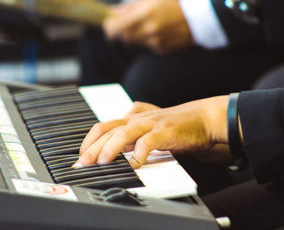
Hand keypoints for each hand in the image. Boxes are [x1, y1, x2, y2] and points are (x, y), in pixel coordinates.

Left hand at [74, 97, 234, 168]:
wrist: (203, 119)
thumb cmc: (177, 126)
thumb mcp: (149, 128)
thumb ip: (132, 134)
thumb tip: (115, 148)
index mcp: (133, 118)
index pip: (103, 126)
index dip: (88, 141)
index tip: (81, 157)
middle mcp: (138, 119)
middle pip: (108, 130)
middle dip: (92, 147)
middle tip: (82, 164)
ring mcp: (151, 124)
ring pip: (123, 134)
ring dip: (109, 149)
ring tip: (101, 162)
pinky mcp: (165, 132)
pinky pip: (148, 142)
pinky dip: (139, 154)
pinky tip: (135, 165)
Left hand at [104, 0, 193, 53]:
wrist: (193, 19)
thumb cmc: (168, 5)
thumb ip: (128, 6)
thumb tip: (112, 14)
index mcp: (144, 13)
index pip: (116, 27)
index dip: (109, 29)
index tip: (108, 29)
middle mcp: (148, 28)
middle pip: (123, 37)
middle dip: (122, 33)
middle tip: (126, 28)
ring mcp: (155, 41)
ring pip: (135, 43)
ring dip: (135, 37)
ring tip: (147, 27)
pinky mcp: (160, 49)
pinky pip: (146, 47)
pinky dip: (148, 42)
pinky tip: (158, 34)